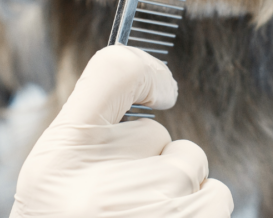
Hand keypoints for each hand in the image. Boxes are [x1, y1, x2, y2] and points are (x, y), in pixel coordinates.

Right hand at [10, 45, 233, 216]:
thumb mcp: (56, 178)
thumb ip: (93, 130)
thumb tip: (151, 84)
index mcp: (58, 158)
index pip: (113, 70)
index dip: (143, 68)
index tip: (159, 87)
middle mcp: (103, 182)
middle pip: (160, 132)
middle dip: (148, 161)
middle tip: (119, 203)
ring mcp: (154, 209)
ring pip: (191, 163)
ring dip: (177, 189)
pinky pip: (215, 196)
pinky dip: (198, 212)